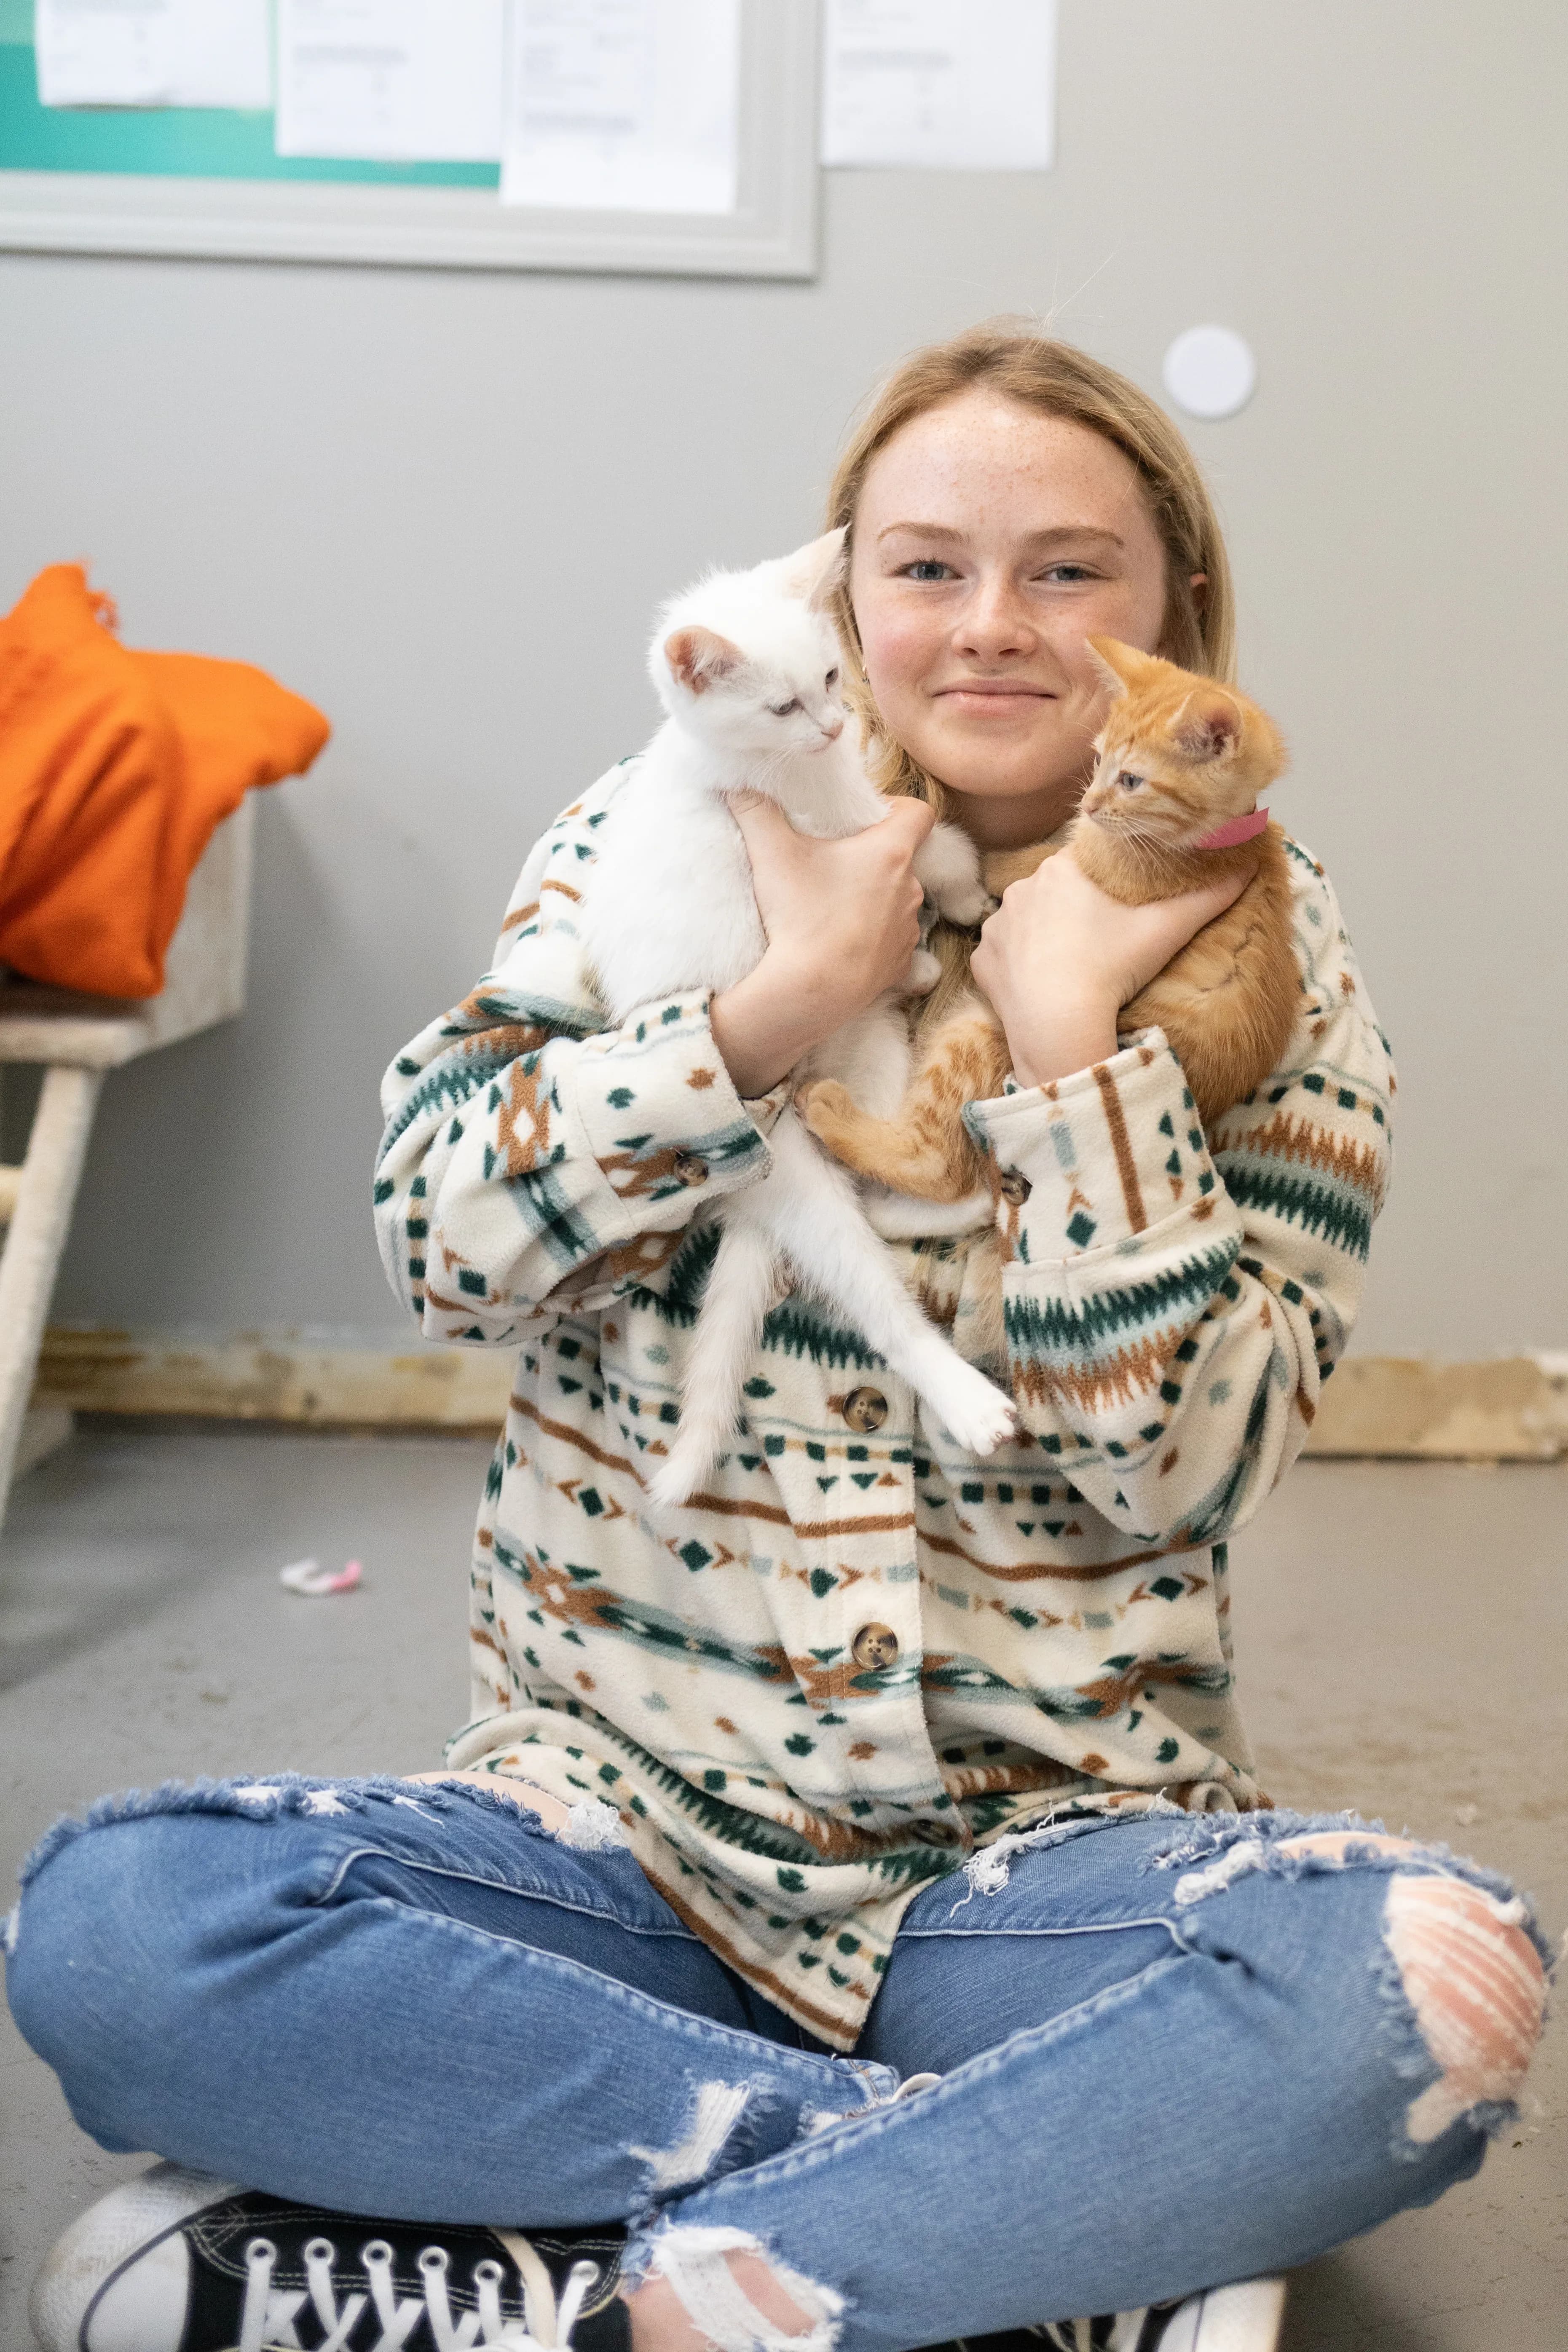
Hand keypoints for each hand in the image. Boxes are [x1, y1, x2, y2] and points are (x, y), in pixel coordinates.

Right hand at [709, 793, 935, 1097]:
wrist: (810, 991)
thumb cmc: (799, 917)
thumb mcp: (771, 854)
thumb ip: (755, 809)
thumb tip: (736, 782)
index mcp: (891, 852)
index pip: (919, 812)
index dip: (896, 807)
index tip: (864, 816)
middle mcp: (911, 888)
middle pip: (902, 857)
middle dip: (872, 855)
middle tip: (833, 860)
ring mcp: (907, 929)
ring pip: (897, 899)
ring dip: (873, 897)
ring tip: (833, 904)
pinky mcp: (900, 964)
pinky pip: (891, 940)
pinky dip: (872, 936)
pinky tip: (841, 940)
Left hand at [970, 845, 1255, 1090]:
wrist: (1059, 1025)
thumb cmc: (1113, 969)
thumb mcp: (1167, 929)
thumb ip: (1208, 895)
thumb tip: (1249, 864)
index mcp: (1061, 868)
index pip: (1087, 861)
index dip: (1106, 880)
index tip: (1119, 905)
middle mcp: (1021, 887)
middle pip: (1055, 890)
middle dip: (1076, 909)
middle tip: (1102, 940)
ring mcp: (996, 926)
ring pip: (1028, 921)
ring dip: (1046, 936)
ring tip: (1074, 964)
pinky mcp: (982, 962)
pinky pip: (1003, 955)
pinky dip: (1021, 966)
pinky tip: (1043, 981)